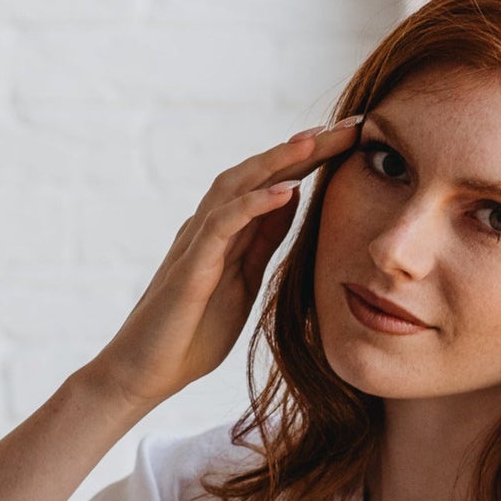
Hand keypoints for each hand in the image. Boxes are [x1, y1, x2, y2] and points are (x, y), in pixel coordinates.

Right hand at [85, 116, 362, 414]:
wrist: (145, 373)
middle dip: (305, 148)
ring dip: (278, 162)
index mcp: (227, 233)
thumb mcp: (243, 283)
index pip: (273, 184)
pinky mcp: (190, 267)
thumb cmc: (190, 335)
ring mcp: (197, 243)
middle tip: (350, 126)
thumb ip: (262, 242)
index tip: (355, 140)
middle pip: (259, 173)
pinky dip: (254, 205)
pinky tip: (287, 191)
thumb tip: (292, 201)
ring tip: (316, 141)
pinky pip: (222, 225)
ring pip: (237, 186)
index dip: (312, 160)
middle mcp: (209, 226)